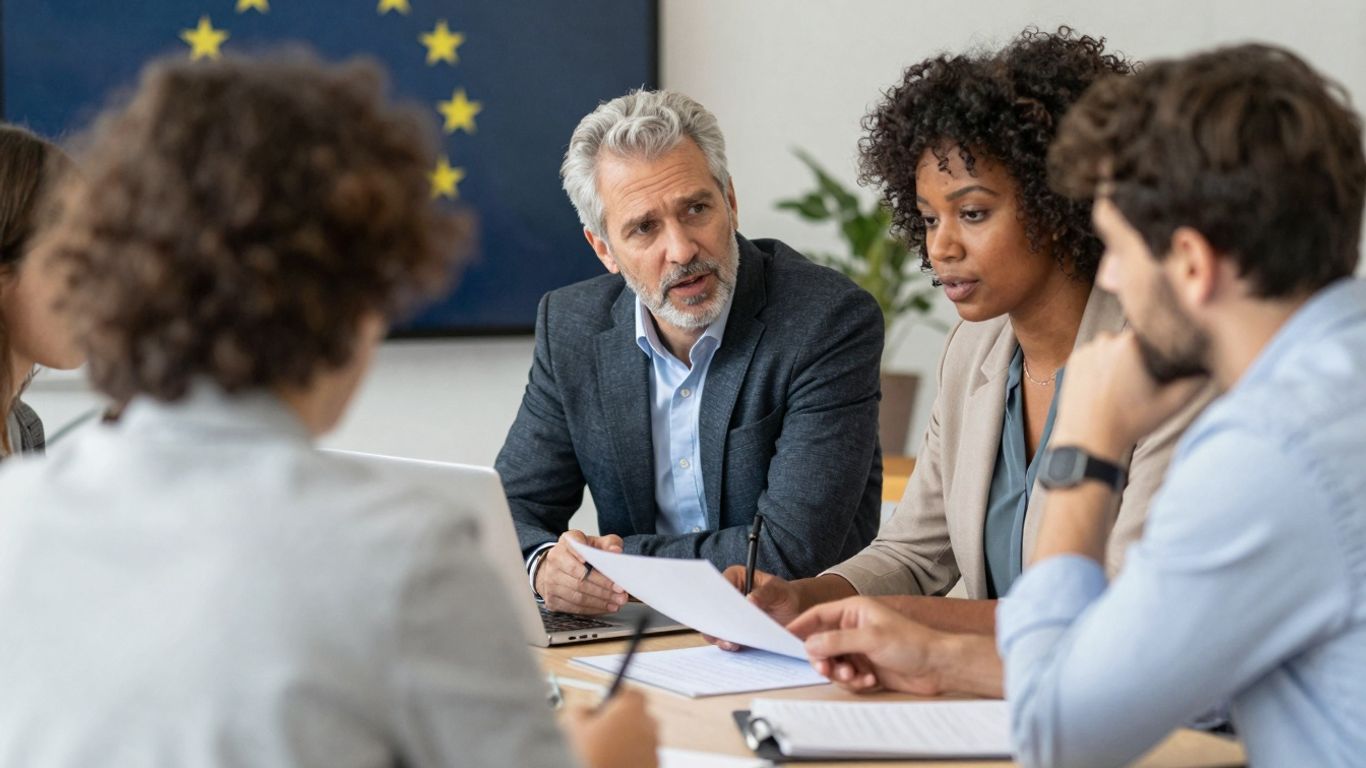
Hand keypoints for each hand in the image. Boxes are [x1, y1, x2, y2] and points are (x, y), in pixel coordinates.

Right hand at [535, 531, 627, 614]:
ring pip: (577, 594)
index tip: (597, 562)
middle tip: (620, 590)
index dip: (582, 554)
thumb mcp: (598, 543)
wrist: (562, 567)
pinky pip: (574, 607)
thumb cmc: (583, 555)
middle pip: (580, 576)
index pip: (574, 545)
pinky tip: (605, 606)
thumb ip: (609, 543)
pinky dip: (592, 609)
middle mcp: (555, 560)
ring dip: (600, 600)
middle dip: (603, 585)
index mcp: (567, 541)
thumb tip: (615, 551)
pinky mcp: (552, 598)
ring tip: (617, 601)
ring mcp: (550, 580)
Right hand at [564, 690, 658, 767]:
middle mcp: (649, 725)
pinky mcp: (656, 765)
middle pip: (639, 716)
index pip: (634, 693)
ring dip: (628, 741)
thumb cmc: (592, 757)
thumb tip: (584, 710)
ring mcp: (654, 746)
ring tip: (607, 754)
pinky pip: (644, 756)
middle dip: (624, 722)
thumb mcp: (575, 728)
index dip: (619, 699)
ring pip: (642, 737)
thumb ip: (581, 710)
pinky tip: (616, 763)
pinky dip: (634, 758)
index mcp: (631, 708)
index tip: (608, 706)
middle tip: (604, 732)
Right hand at [703, 566, 804, 650]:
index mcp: (735, 577)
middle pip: (711, 608)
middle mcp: (726, 596)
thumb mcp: (779, 592)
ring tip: (732, 643)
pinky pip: (723, 638)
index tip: (722, 610)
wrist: (793, 613)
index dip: (716, 597)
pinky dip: (727, 644)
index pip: (719, 585)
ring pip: (714, 626)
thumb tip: (749, 600)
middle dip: (715, 620)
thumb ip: (766, 594)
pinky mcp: (731, 631)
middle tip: (724, 630)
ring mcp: (727, 615)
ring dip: (720, 635)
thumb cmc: (786, 596)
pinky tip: (735, 647)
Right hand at [788, 596, 950, 695]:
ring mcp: (860, 649)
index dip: (801, 626)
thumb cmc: (912, 643)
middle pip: (821, 644)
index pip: (818, 615)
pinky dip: (855, 682)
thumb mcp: (870, 638)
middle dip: (825, 660)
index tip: (784, 637)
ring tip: (857, 677)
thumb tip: (810, 645)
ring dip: (841, 674)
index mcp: (854, 611)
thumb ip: (837, 641)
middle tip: (829, 670)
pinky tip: (870, 681)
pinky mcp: (866, 667)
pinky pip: (847, 677)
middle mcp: (854, 628)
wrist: (938, 666)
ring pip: (833, 663)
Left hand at [1053, 330, 1206, 459]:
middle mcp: (1104, 340)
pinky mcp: (1071, 361)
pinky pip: (1093, 357)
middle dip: (1137, 356)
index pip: (1151, 334)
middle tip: (1141, 381)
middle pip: (1130, 340)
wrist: (1088, 439)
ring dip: (1117, 361)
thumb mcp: (1170, 404)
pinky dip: (1100, 368)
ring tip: (1123, 386)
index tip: (1160, 367)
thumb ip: (1195, 383)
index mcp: (1129, 343)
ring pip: (1110, 348)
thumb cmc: (1131, 422)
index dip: (1158, 349)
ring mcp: (1085, 349)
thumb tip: (1211, 369)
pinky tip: (1106, 387)